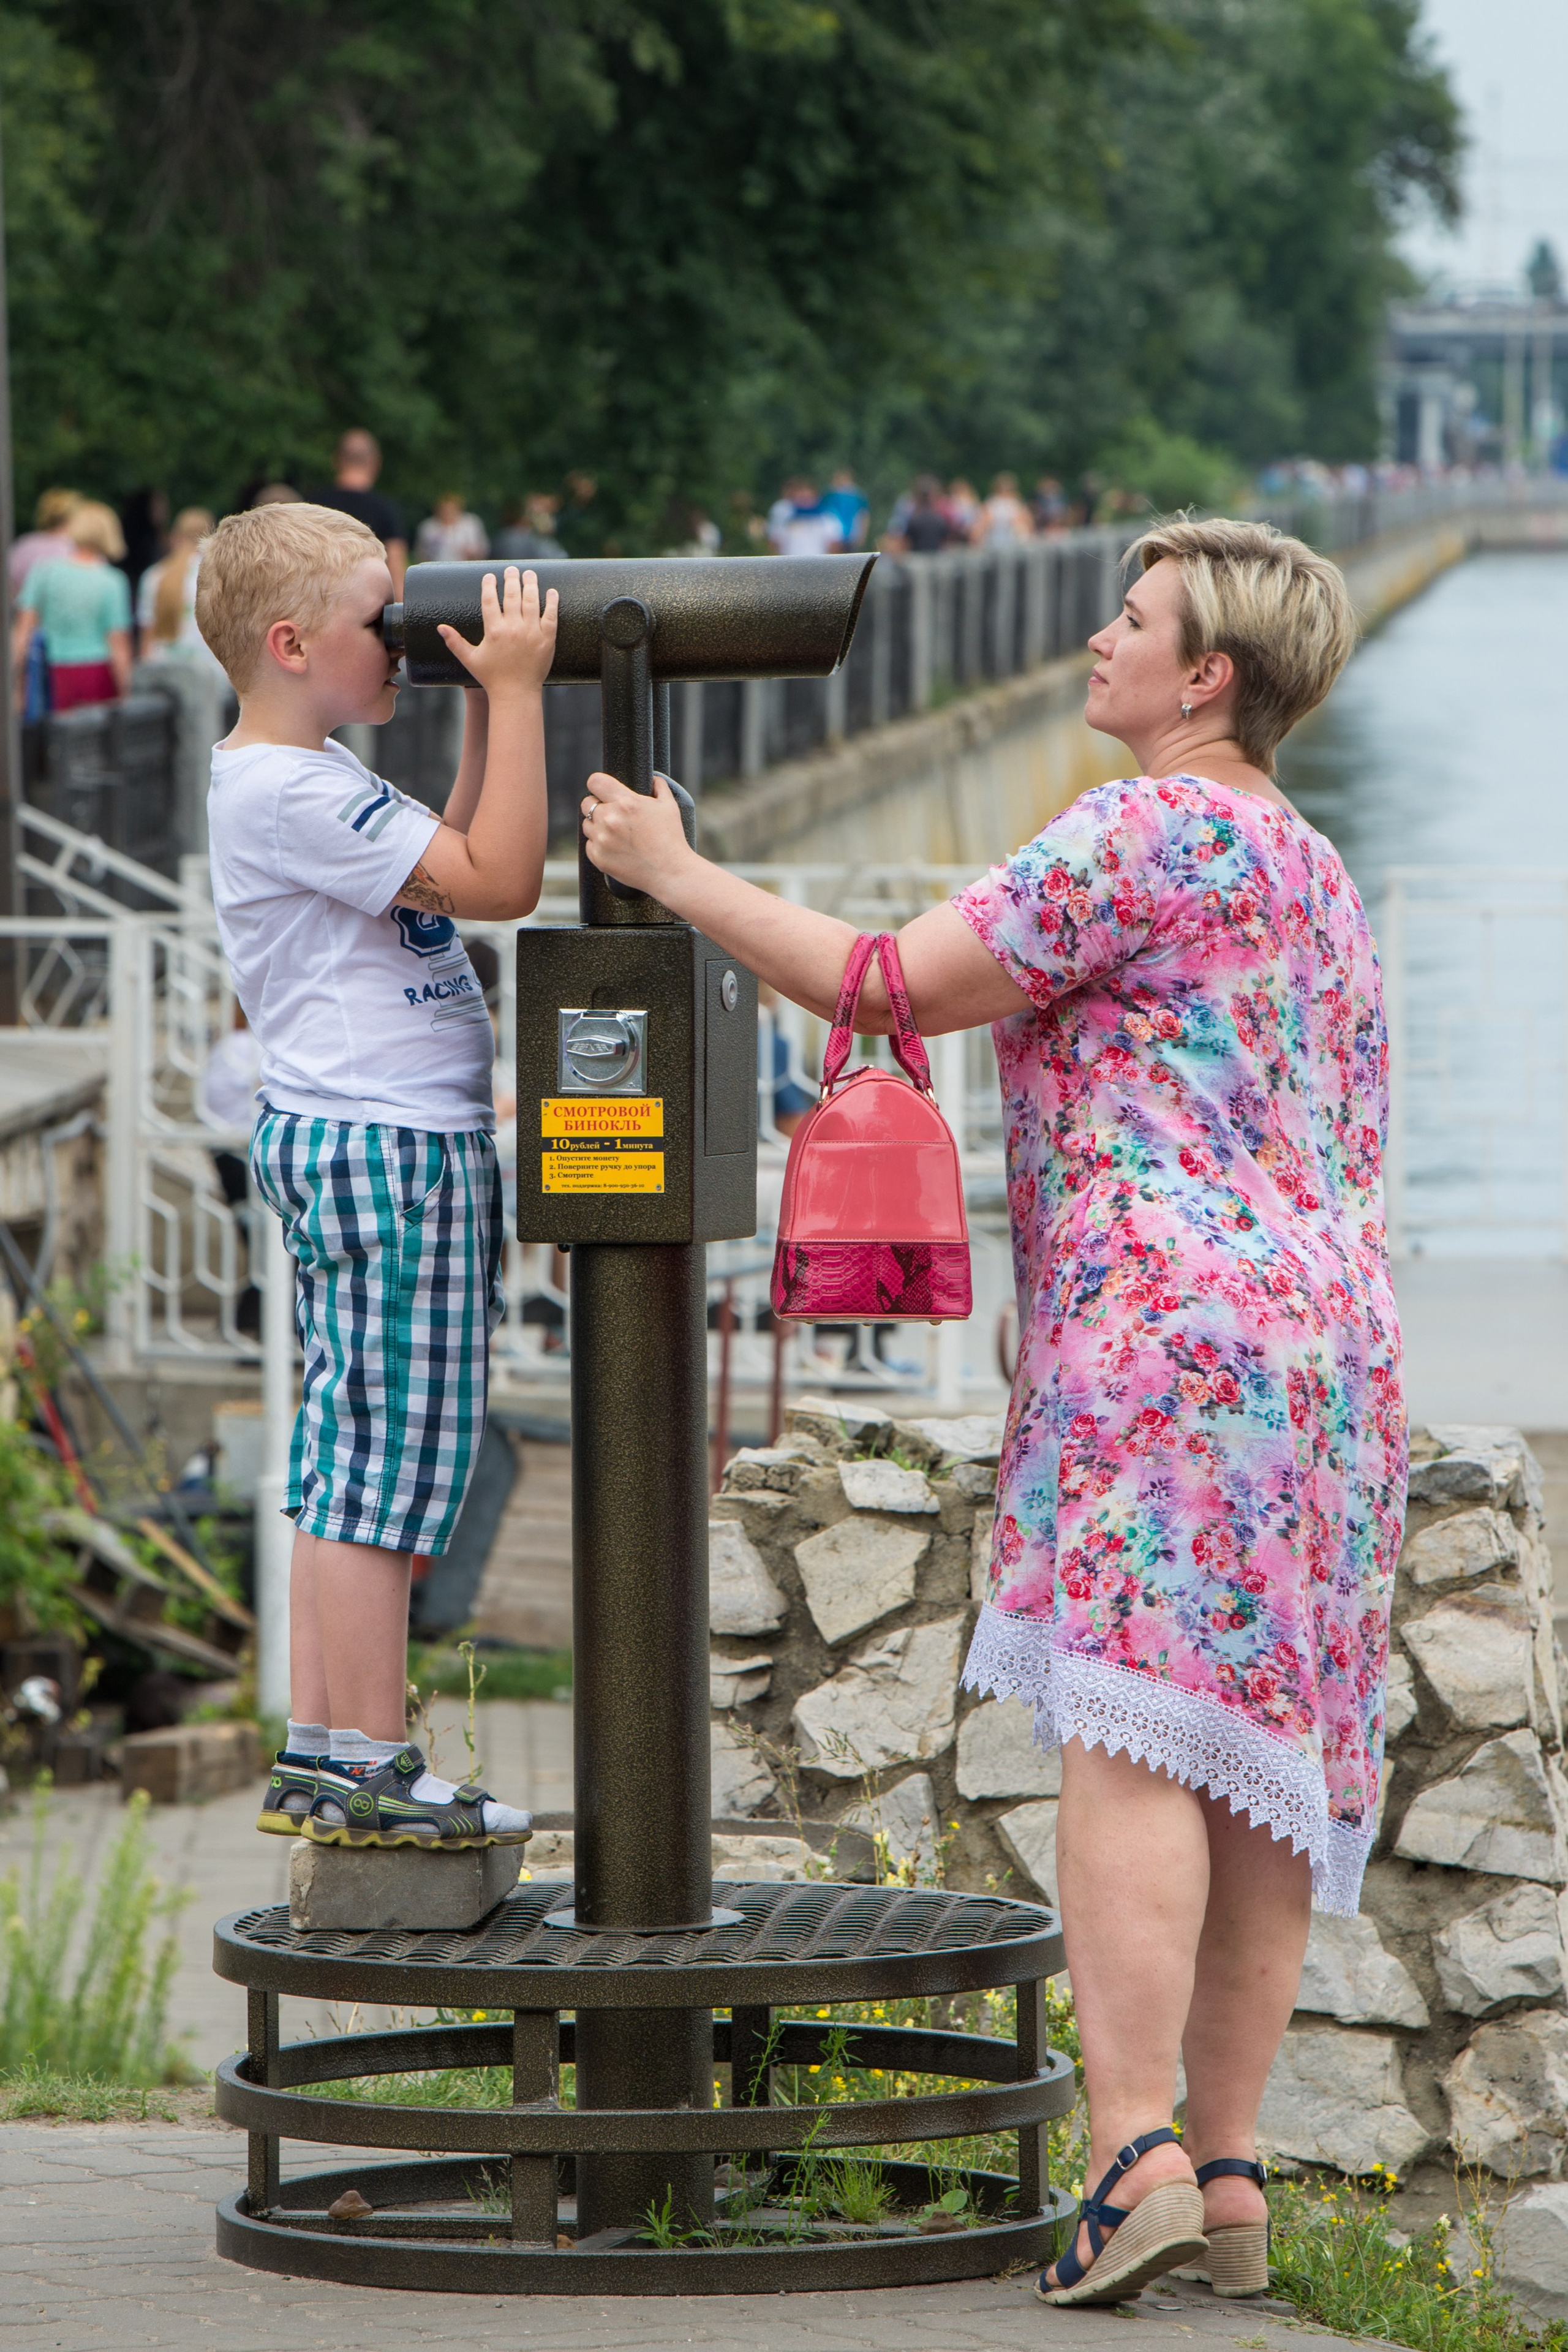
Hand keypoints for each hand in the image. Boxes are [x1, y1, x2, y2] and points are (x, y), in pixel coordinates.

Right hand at [437, 565, 557, 698]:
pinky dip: (551, 602)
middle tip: (512, 569)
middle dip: (511, 579)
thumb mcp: (470, 659)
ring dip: (531, 584)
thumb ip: (455, 642)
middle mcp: (513, 629)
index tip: (489, 576)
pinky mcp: (547, 639)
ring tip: (529, 574)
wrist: (516, 694)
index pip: (490, 600)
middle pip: (512, 595)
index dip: (489, 585)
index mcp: (494, 631)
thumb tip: (440, 627)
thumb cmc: (492, 678)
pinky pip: (551, 616)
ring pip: (532, 601)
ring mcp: (531, 633)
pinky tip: (551, 591)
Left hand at [581, 769, 693, 897]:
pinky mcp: (598, 857)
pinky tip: (615, 848)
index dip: (598, 784)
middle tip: (612, 814)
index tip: (602, 790)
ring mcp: (602, 840)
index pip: (595, 782)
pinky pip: (589, 845)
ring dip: (597, 826)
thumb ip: (659, 787)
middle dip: (597, 805)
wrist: (670, 872)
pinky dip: (598, 845)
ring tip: (616, 833)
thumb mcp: (669, 806)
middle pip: (587, 803)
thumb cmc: (671, 838)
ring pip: (586, 824)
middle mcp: (610, 819)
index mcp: (626, 802)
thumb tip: (652, 778)